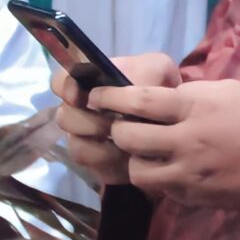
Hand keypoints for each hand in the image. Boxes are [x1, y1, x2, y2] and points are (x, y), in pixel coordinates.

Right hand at [53, 53, 178, 186]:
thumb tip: (124, 86)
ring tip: (126, 143)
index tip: (81, 95)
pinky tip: (133, 158)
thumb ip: (142, 70)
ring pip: (77, 147)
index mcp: (88, 84)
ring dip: (100, 146)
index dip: (65, 88)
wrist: (180, 121)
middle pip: (64, 118)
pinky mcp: (100, 167)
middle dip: (86, 121)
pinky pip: (97, 170)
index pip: (59, 82)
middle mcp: (81, 112)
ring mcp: (88, 140)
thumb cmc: (162, 89)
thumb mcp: (159, 69)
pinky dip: (114, 164)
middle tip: (112, 122)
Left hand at [90, 79, 239, 208]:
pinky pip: (162, 189)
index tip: (96, 96)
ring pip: (137, 171)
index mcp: (195, 108)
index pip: (139, 101)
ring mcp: (189, 174)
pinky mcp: (195, 197)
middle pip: (129, 138)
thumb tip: (161, 100)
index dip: (110, 98)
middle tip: (120, 126)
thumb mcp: (228, 90)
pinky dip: (159, 178)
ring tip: (146, 153)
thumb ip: (191, 95)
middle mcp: (186, 141)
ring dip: (135, 160)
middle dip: (118, 130)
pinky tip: (170, 169)